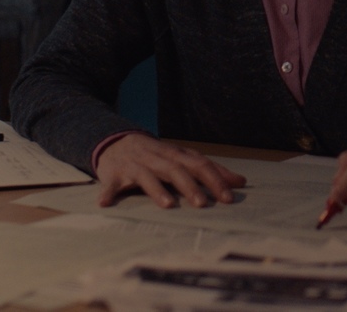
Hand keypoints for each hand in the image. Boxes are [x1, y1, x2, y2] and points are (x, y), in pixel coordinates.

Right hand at [94, 133, 246, 208]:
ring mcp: (135, 166)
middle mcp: (157, 159)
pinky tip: (105, 204)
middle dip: (190, 186)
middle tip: (203, 204)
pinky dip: (108, 193)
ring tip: (168, 205)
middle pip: (176, 170)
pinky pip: (111, 184)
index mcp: (175, 155)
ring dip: (157, 190)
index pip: (199, 164)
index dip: (215, 180)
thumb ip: (209, 170)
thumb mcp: (182, 158)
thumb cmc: (155, 155)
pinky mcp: (114, 174)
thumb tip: (240, 181)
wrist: (115, 140)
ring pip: (147, 176)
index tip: (229, 198)